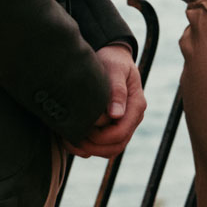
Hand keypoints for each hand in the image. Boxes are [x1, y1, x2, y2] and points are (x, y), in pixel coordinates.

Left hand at [69, 44, 145, 158]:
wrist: (111, 56)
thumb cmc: (112, 60)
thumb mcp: (115, 69)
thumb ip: (117, 90)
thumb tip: (116, 115)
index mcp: (136, 105)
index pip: (120, 133)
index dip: (100, 137)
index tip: (82, 129)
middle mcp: (132, 118)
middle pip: (116, 146)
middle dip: (93, 147)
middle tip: (72, 138)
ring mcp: (123, 123)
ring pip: (109, 150)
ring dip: (90, 150)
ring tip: (69, 140)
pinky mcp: (113, 126)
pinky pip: (103, 146)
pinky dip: (87, 148)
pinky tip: (71, 139)